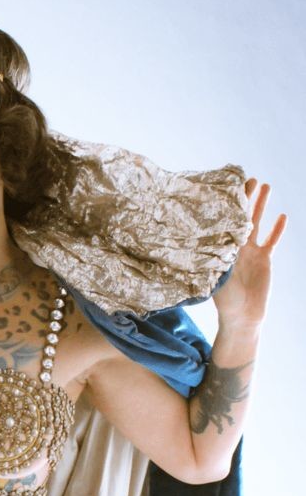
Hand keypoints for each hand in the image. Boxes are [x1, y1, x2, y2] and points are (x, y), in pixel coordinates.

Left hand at [212, 178, 287, 328]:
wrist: (242, 316)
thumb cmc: (225, 301)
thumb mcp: (218, 279)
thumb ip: (217, 262)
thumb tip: (213, 245)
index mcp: (220, 250)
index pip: (222, 222)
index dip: (226, 206)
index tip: (226, 187)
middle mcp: (234, 247)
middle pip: (240, 217)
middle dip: (245, 198)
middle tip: (248, 178)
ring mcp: (251, 252)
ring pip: (256, 223)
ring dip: (261, 205)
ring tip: (265, 186)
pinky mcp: (264, 259)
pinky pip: (272, 240)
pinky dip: (277, 229)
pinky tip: (283, 216)